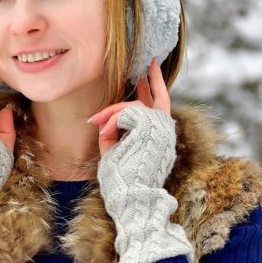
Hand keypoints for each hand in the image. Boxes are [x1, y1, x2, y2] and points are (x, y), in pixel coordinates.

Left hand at [88, 58, 189, 262]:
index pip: (159, 107)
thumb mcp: (114, 152)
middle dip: (149, 82)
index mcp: (157, 139)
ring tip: (98, 125)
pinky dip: (112, 120)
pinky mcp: (153, 128)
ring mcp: (160, 129)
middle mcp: (164, 133)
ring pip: (133, 106)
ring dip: (112, 114)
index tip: (149, 71)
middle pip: (152, 101)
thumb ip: (113, 133)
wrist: (132, 199)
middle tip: (148, 64)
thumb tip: (108, 118)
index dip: (154, 87)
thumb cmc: (122, 183)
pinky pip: (128, 112)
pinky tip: (105, 131)